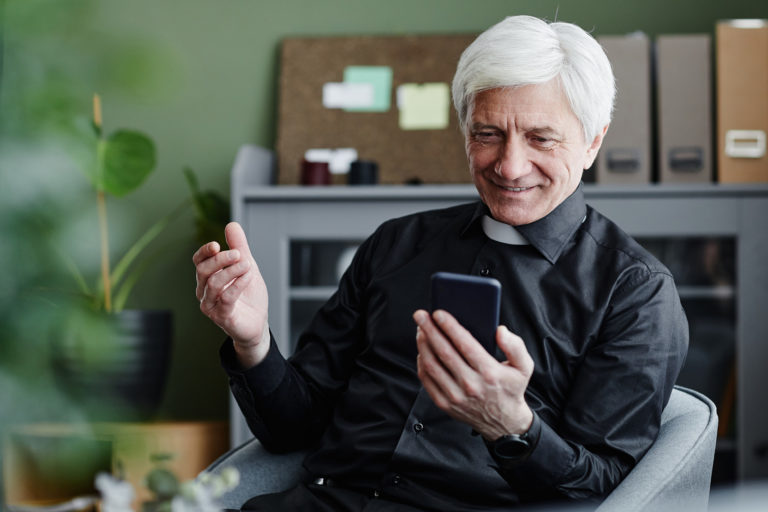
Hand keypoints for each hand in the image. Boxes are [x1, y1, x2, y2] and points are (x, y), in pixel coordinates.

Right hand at [193, 222, 269, 367]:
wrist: (257, 323)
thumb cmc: (249, 296)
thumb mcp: (247, 267)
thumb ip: (239, 247)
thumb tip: (231, 224)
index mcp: (208, 278)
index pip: (198, 262)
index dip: (204, 252)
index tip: (216, 244)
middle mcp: (204, 291)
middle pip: (203, 271)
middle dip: (220, 260)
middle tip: (238, 254)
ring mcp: (211, 305)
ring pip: (214, 284)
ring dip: (231, 272)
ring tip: (248, 265)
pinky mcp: (222, 317)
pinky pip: (226, 298)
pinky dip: (238, 285)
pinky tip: (248, 276)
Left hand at [413, 309, 533, 439]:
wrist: (504, 423)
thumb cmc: (511, 389)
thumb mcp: (524, 367)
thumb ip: (515, 346)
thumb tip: (500, 330)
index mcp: (489, 373)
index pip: (465, 344)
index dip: (450, 326)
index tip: (439, 313)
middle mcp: (471, 385)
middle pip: (444, 352)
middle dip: (430, 330)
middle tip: (421, 315)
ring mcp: (455, 396)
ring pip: (432, 365)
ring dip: (423, 344)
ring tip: (421, 329)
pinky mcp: (445, 404)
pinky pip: (427, 380)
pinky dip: (421, 363)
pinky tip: (422, 350)